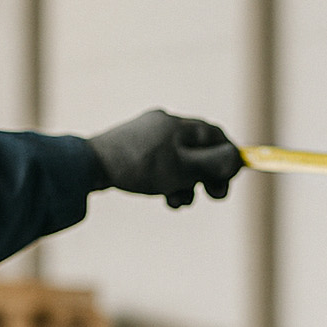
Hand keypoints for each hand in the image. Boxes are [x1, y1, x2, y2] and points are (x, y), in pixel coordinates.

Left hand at [88, 109, 243, 206]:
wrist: (89, 166)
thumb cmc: (140, 166)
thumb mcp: (184, 169)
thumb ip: (214, 164)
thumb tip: (237, 159)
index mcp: (180, 125)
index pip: (217, 136)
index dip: (228, 159)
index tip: (230, 180)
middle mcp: (166, 124)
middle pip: (199, 150)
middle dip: (207, 176)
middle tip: (213, 197)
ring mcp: (148, 136)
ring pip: (180, 161)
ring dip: (186, 184)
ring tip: (178, 202)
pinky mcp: (133, 150)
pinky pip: (161, 165)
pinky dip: (167, 182)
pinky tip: (162, 197)